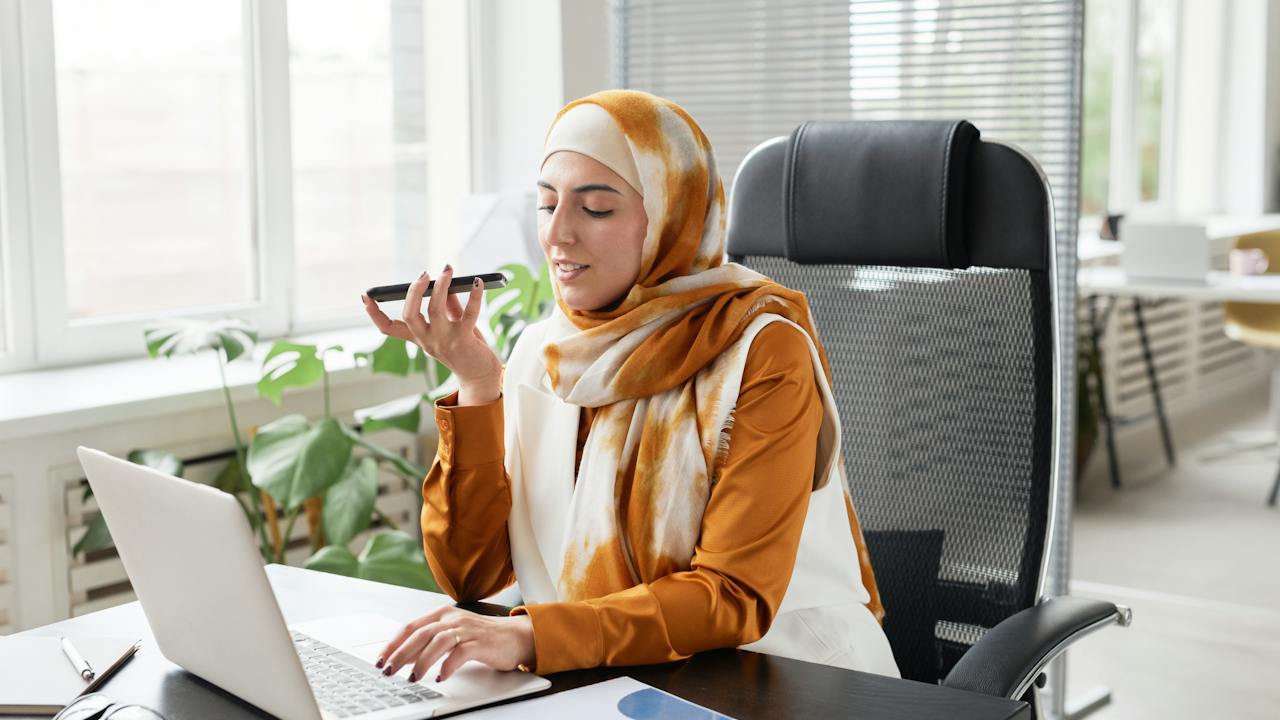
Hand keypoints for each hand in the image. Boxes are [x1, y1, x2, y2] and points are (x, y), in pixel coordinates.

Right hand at [361, 265, 502, 402]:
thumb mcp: (452, 325)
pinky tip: (478, 283)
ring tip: (447, 270)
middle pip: (409, 315)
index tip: (365, 296)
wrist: (481, 376)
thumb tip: (445, 281)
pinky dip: (474, 296)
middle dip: (413, 291)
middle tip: (424, 275)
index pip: (389, 328)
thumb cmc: (466, 348)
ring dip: (441, 286)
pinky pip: (469, 314)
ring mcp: (445, 341)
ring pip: (435, 309)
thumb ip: (448, 305)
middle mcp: (428, 340)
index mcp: (419, 337)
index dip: (374, 313)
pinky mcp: (464, 340)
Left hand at [375, 607, 534, 682]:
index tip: (381, 659)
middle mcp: (452, 618)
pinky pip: (460, 653)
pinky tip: (441, 676)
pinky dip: (448, 665)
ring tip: (413, 677)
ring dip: (422, 661)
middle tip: (389, 670)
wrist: (515, 636)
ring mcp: (467, 629)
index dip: (393, 643)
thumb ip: (429, 642)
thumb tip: (403, 657)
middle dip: (401, 653)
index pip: (411, 626)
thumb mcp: (451, 635)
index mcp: (442, 614)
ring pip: (438, 641)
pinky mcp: (480, 642)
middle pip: (421, 633)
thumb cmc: (481, 637)